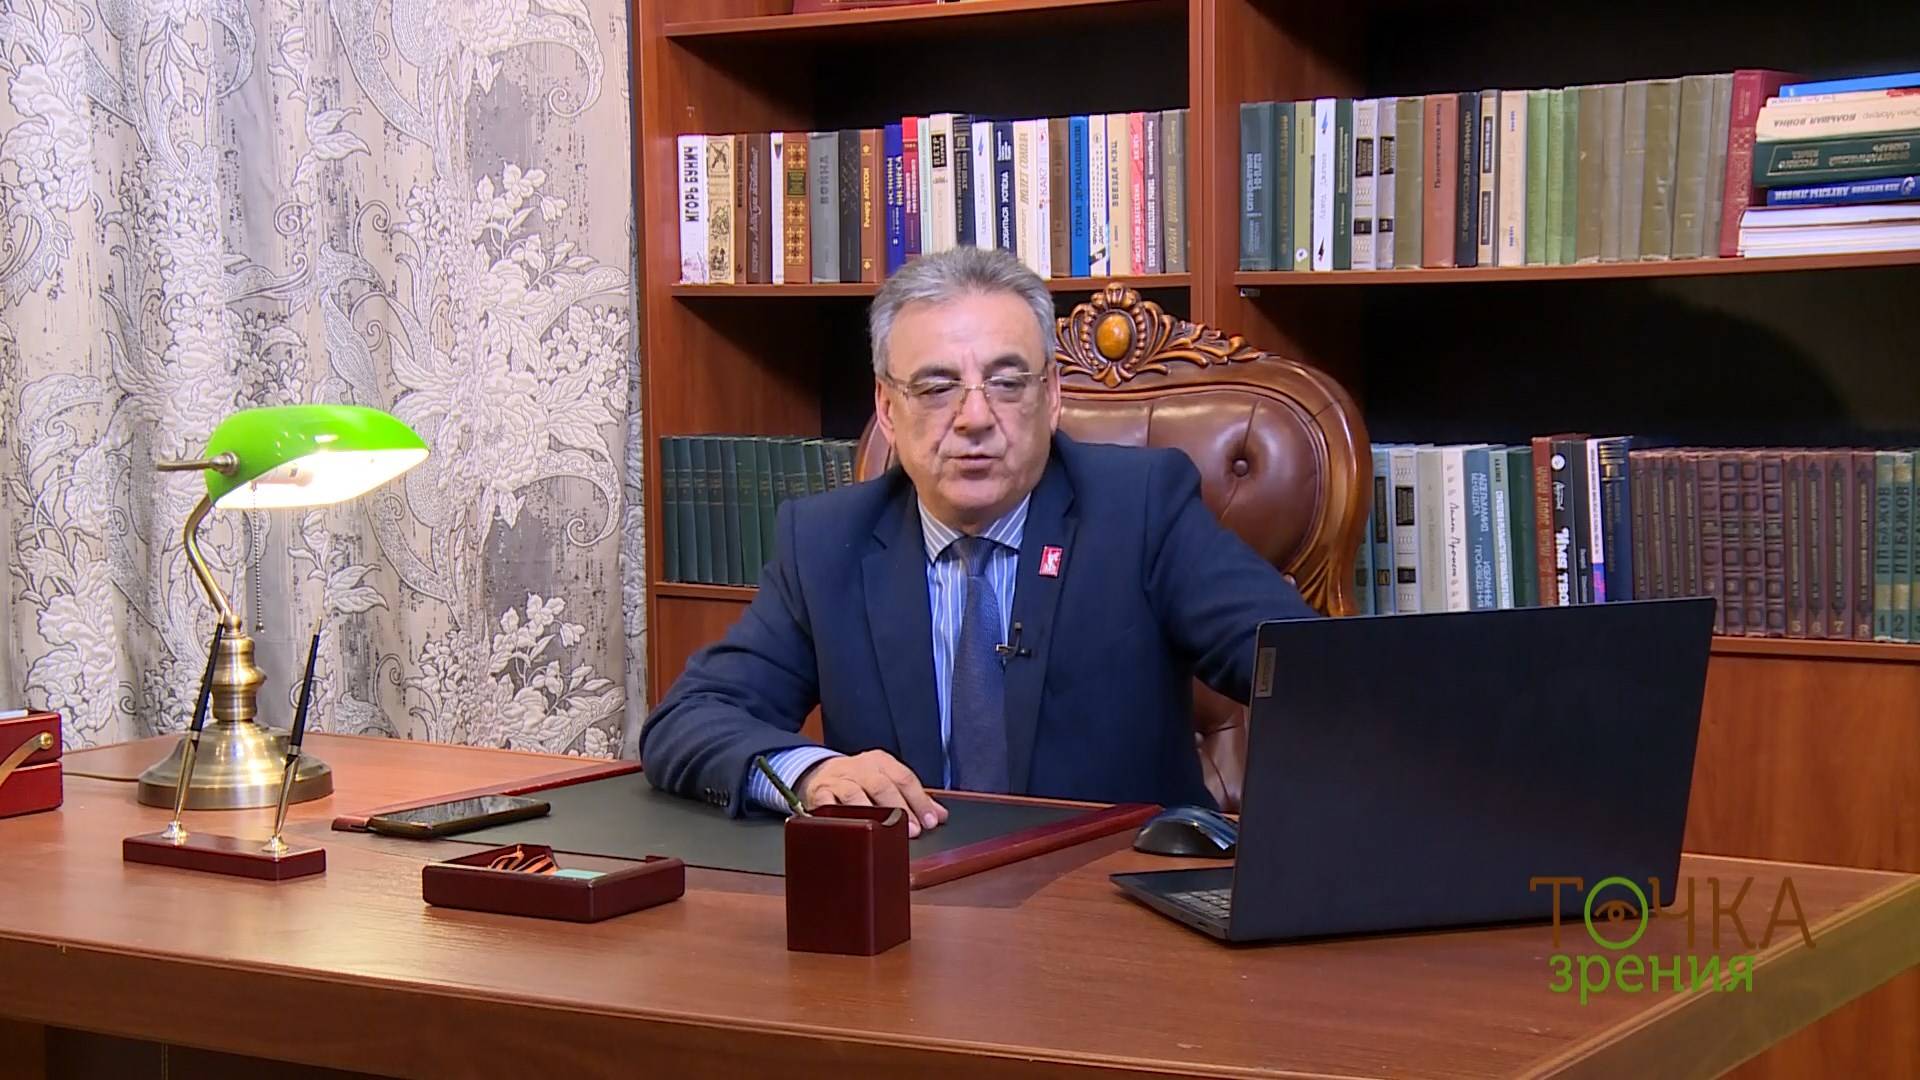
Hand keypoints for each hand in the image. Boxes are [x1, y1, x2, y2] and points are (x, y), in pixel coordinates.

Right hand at [796, 750, 948, 836]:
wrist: (819, 773)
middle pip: (882, 785)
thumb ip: (913, 797)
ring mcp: (839, 780)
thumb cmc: (859, 780)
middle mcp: (860, 768)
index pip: (904, 778)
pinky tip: (849, 828)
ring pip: (855, 794)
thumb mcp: (887, 780)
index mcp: (880, 762)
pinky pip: (827, 805)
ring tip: (883, 831)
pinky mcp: (819, 794)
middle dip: (899, 808)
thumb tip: (940, 815)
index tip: (930, 821)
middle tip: (913, 830)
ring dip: (871, 814)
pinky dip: (837, 816)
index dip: (919, 800)